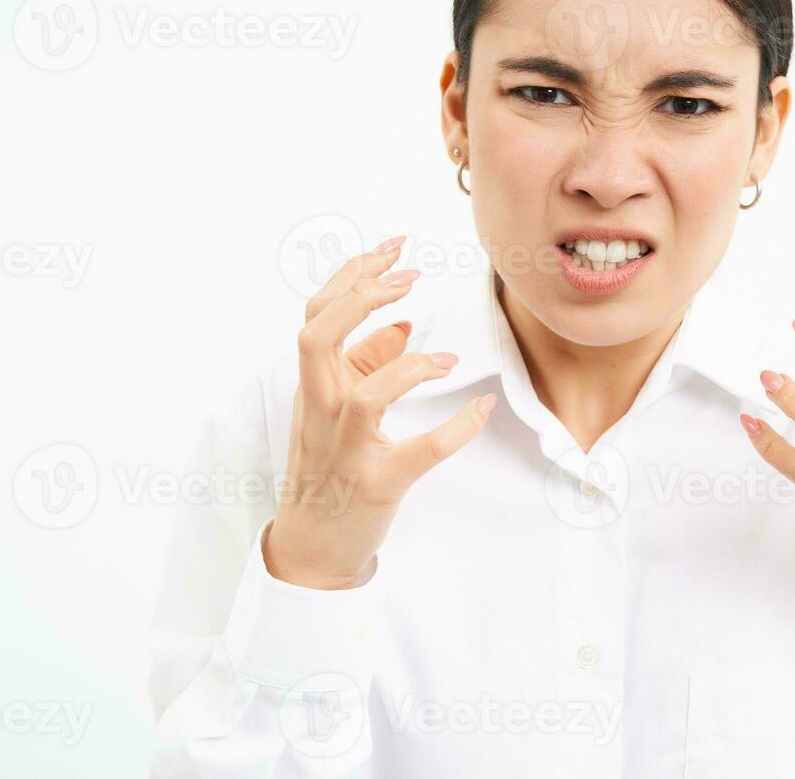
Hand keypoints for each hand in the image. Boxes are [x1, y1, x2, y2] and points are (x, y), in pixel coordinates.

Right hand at [264, 236, 497, 589]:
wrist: (313, 545)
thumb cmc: (328, 469)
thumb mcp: (336, 411)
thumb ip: (364, 366)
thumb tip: (402, 325)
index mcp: (312, 386)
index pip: (316, 315)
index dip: (352, 276)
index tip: (393, 249)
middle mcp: (320, 411)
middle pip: (317, 337)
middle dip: (361, 298)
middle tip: (409, 275)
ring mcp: (347, 450)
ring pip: (364, 396)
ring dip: (408, 369)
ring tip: (445, 360)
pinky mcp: (380, 484)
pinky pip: (421, 451)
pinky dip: (456, 428)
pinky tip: (481, 408)